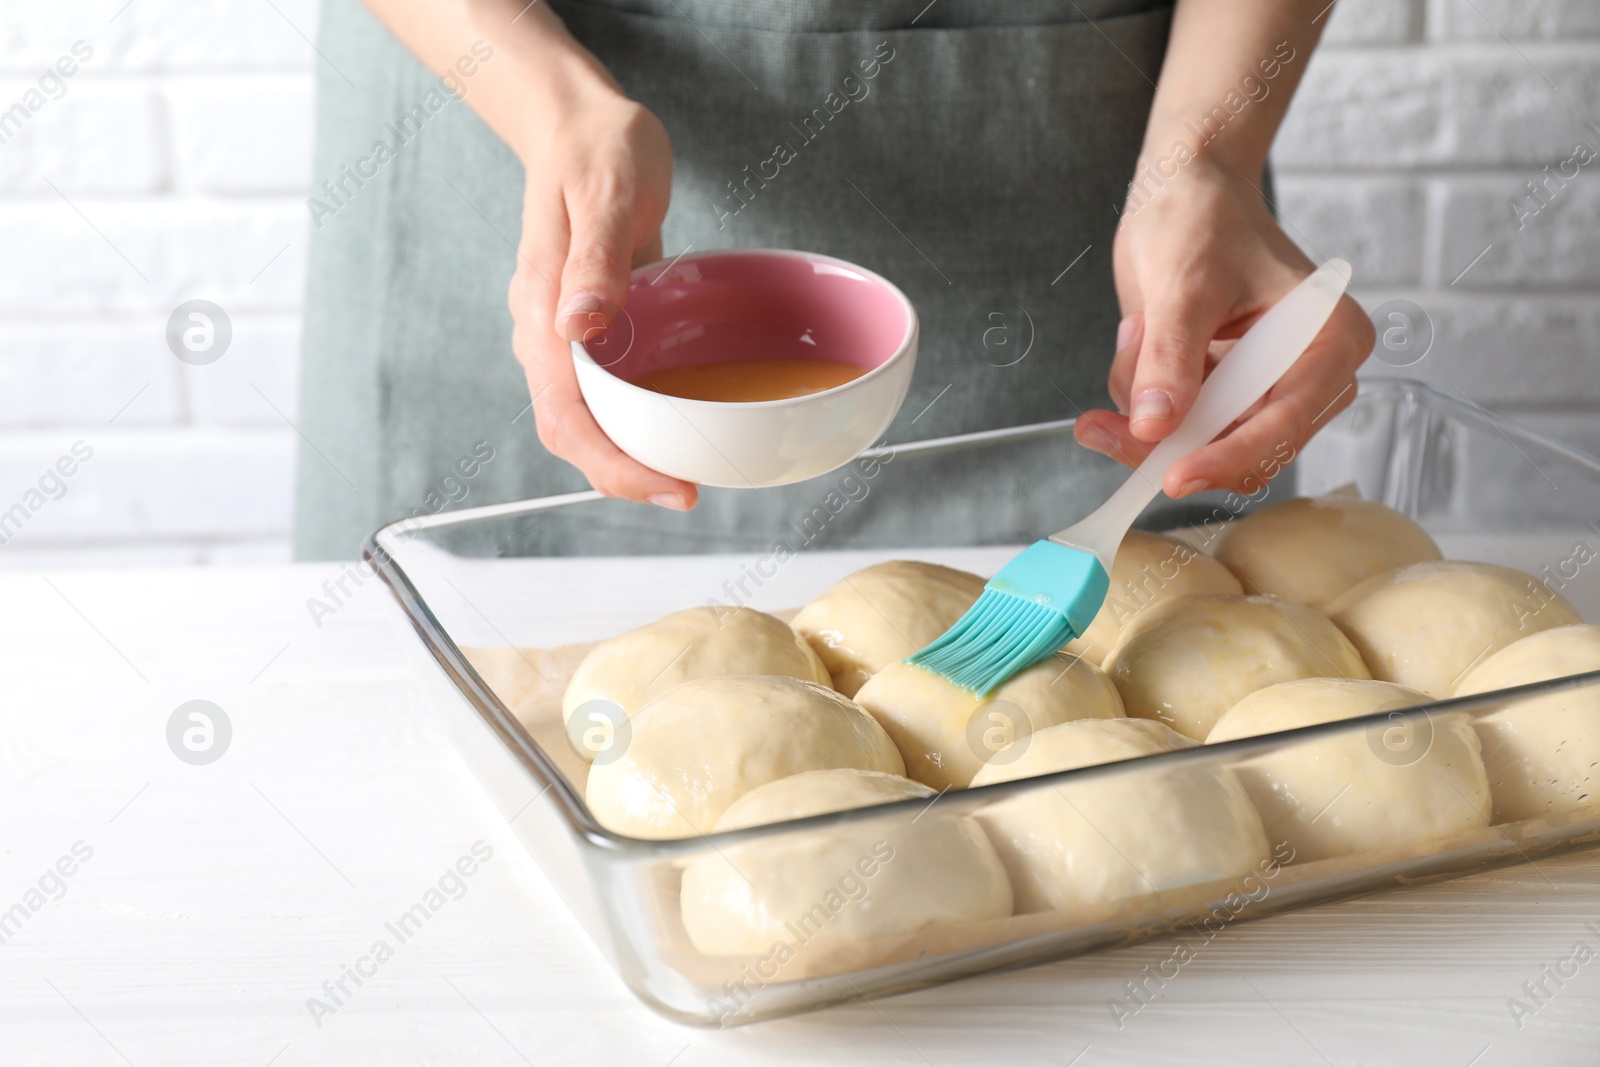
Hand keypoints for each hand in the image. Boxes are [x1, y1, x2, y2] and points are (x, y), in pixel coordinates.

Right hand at [507, 89, 698, 508]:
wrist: (581, 126)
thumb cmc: (598, 149)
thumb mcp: (606, 190)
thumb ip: (593, 261)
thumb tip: (577, 328)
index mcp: (541, 308)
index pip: (566, 414)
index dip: (613, 462)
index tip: (668, 484)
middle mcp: (545, 333)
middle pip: (572, 433)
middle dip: (624, 474)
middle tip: (686, 493)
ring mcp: (564, 336)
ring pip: (587, 420)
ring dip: (630, 455)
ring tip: (684, 474)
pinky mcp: (589, 332)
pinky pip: (607, 392)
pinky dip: (638, 421)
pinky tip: (678, 427)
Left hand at [1075, 158, 1374, 497]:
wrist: (1180, 189)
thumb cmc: (1202, 216)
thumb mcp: (1184, 285)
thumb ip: (1170, 358)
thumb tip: (1155, 426)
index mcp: (1329, 340)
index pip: (1285, 423)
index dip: (1228, 456)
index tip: (1174, 476)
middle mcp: (1306, 373)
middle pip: (1244, 449)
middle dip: (1168, 440)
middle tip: (1099, 427)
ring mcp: (1261, 387)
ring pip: (1200, 445)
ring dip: (1146, 409)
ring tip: (1134, 332)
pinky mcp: (1220, 390)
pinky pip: (1175, 426)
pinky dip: (1140, 397)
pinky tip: (1135, 337)